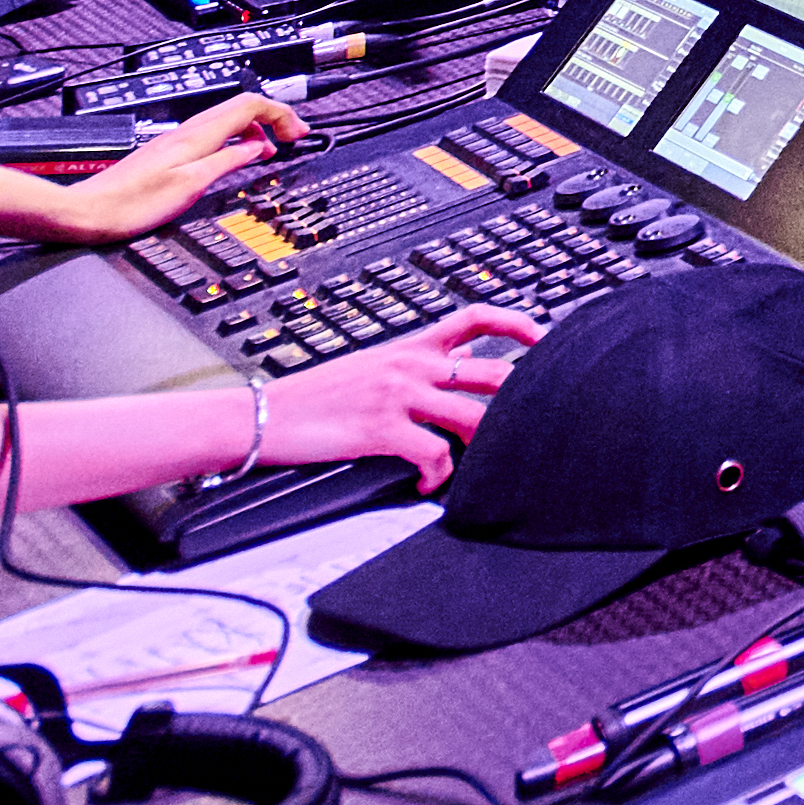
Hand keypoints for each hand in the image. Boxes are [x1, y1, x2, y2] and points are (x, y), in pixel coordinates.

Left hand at [30, 89, 307, 241]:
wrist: (89, 213)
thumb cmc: (133, 205)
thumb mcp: (192, 186)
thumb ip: (227, 162)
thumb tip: (255, 148)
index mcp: (197, 135)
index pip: (251, 104)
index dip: (281, 113)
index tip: (298, 133)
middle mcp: (187, 132)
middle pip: (241, 106)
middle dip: (274, 116)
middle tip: (293, 138)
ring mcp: (177, 141)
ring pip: (228, 119)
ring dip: (256, 129)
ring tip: (270, 149)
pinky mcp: (169, 154)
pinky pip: (213, 135)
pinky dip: (235, 140)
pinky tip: (236, 158)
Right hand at [273, 304, 536, 484]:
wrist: (261, 416)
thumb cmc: (310, 398)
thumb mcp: (368, 367)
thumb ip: (412, 366)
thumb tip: (452, 368)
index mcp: (408, 347)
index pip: (474, 318)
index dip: (517, 323)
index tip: (542, 338)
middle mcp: (410, 366)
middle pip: (491, 374)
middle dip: (516, 403)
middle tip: (524, 426)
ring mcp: (398, 396)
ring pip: (473, 417)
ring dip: (482, 448)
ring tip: (473, 467)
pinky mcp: (382, 429)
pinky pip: (435, 454)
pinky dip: (438, 477)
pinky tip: (425, 486)